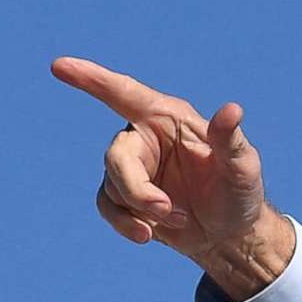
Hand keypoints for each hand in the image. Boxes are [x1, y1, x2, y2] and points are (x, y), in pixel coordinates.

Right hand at [50, 56, 297, 299]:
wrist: (229, 234)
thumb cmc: (239, 192)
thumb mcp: (243, 166)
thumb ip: (231, 140)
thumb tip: (231, 110)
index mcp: (167, 117)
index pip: (123, 92)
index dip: (91, 78)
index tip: (59, 66)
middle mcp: (144, 136)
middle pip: (116, 156)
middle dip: (136, 190)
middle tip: (165, 211)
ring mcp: (133, 167)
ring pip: (112, 186)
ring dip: (140, 210)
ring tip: (177, 220)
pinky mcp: (126, 196)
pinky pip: (108, 206)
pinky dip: (126, 223)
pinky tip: (149, 235)